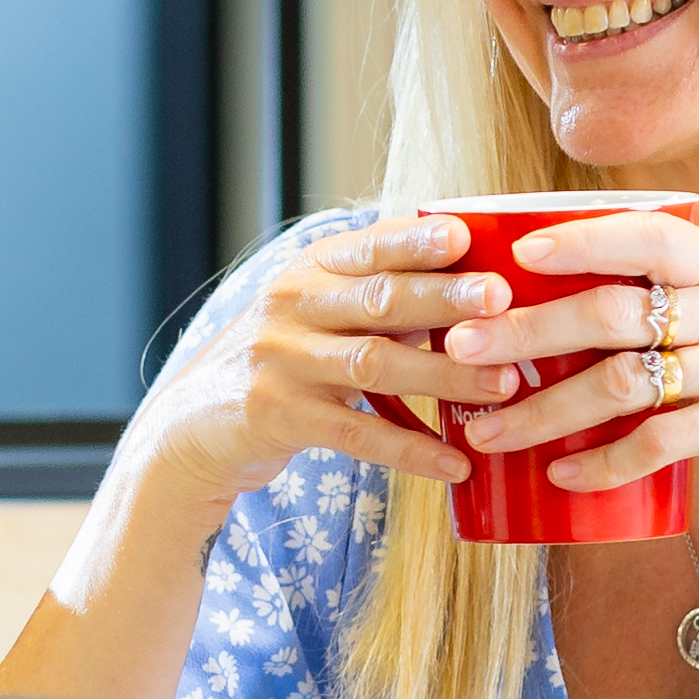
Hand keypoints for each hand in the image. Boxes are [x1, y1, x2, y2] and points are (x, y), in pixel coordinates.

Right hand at [113, 212, 495, 511]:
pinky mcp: (278, 417)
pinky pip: (357, 435)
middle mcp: (291, 307)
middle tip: (503, 300)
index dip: (417, 240)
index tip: (467, 234)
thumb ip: (380, 302)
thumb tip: (477, 295)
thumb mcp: (317, 316)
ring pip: (374, 364)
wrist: (193, 427)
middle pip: (379, 298)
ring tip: (504, 384)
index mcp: (309, 271)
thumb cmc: (282, 363)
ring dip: (444, 374)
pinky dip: (411, 451)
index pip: (369, 246)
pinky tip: (454, 464)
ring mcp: (281, 361)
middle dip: (445, 298)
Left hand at [427, 203, 698, 532]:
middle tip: (459, 348)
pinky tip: (561, 476)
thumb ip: (691, 294)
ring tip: (486, 430)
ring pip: (619, 379)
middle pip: (610, 308)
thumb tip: (589, 296)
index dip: (576, 239)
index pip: (643, 236)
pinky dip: (603, 461)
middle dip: (525, 329)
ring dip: (543, 409)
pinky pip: (660, 442)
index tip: (510, 252)